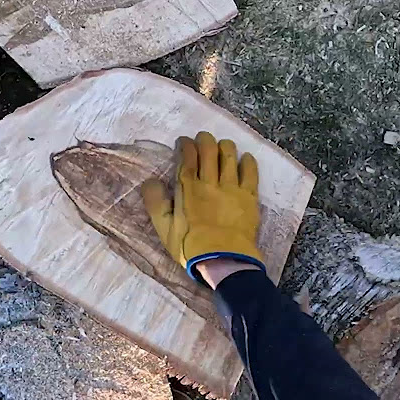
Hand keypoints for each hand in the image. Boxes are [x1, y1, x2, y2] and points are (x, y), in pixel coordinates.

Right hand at [142, 131, 264, 281]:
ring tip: (222, 146)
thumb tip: (149, 181)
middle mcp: (210, 182)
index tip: (184, 142)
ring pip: (229, 156)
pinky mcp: (249, 197)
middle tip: (202, 138)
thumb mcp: (164, 229)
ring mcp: (231, 188)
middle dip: (204, 139)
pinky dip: (247, 161)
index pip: (187, 156)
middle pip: (209, 150)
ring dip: (225, 146)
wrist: (223, 261)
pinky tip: (245, 158)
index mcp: (188, 188)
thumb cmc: (190, 247)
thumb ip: (155, 203)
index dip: (186, 144)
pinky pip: (250, 172)